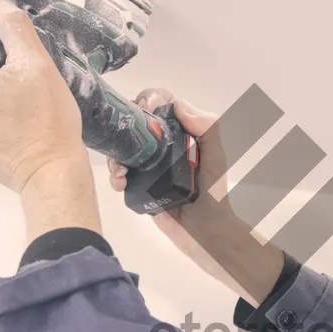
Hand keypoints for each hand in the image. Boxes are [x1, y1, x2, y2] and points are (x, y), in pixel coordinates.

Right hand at [107, 89, 284, 304]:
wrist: (206, 233)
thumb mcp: (217, 158)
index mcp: (182, 134)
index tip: (146, 107)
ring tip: (121, 170)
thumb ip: (208, 129)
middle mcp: (163, 146)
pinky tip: (120, 182)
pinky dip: (115, 175)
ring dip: (116, 153)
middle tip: (125, 137)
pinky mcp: (139, 186)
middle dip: (125, 124)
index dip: (150, 98)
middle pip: (136, 121)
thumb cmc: (215, 194)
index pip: (162, 105)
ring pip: (123, 147)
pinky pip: (120, 174)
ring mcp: (149, 166)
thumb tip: (179, 105)